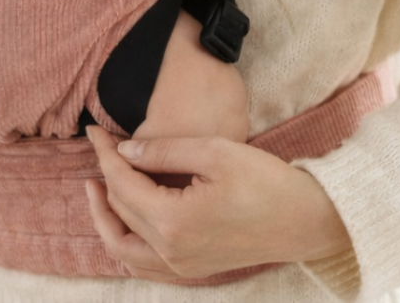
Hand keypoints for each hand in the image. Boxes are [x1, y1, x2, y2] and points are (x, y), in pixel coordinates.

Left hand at [84, 126, 351, 281]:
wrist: (305, 219)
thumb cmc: (265, 180)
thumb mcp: (214, 151)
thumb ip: (164, 151)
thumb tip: (124, 150)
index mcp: (174, 221)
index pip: (122, 185)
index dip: (104, 154)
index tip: (94, 130)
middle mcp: (171, 252)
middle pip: (120, 213)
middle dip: (104, 177)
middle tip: (99, 147)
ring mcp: (181, 266)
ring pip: (123, 248)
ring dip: (106, 217)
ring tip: (99, 186)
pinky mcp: (192, 269)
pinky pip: (142, 264)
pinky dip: (126, 241)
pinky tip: (126, 218)